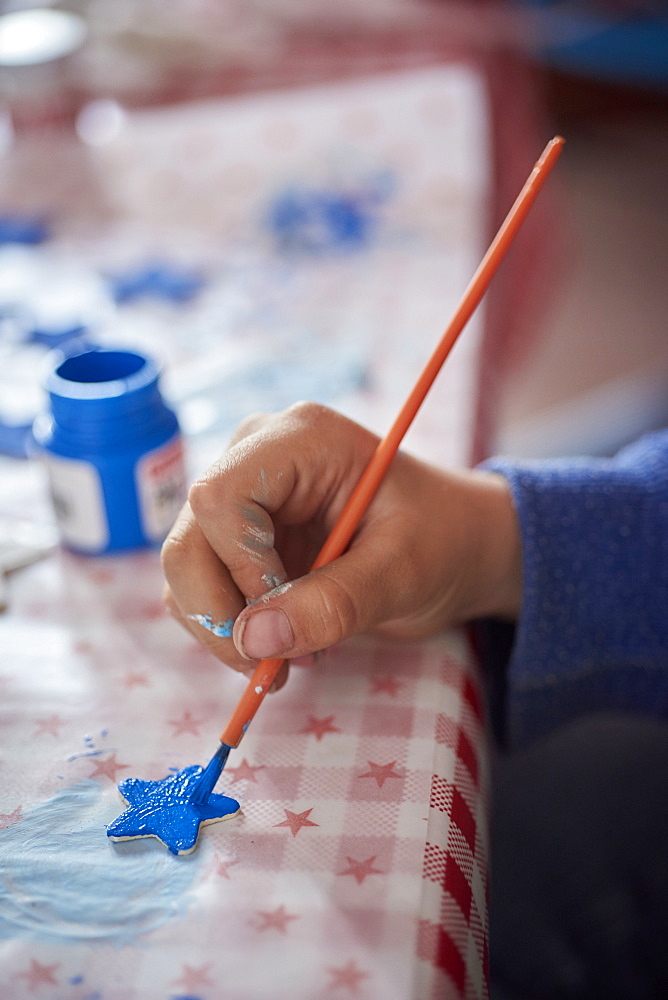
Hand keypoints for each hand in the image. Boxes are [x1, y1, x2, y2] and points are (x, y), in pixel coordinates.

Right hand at [161, 402, 520, 687]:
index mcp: (301, 441)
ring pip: (186, 570)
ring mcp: (244, 498)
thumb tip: (253, 639)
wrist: (454, 545)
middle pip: (189, 538)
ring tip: (294, 658)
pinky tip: (285, 643)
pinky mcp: (239, 538)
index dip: (238, 566)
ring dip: (226, 629)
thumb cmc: (442, 539)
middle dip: (220, 612)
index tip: (282, 617)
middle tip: (270, 667)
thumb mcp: (402, 572)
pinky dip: (232, 629)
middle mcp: (257, 458)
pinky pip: (202, 588)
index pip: (220, 496)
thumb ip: (334, 603)